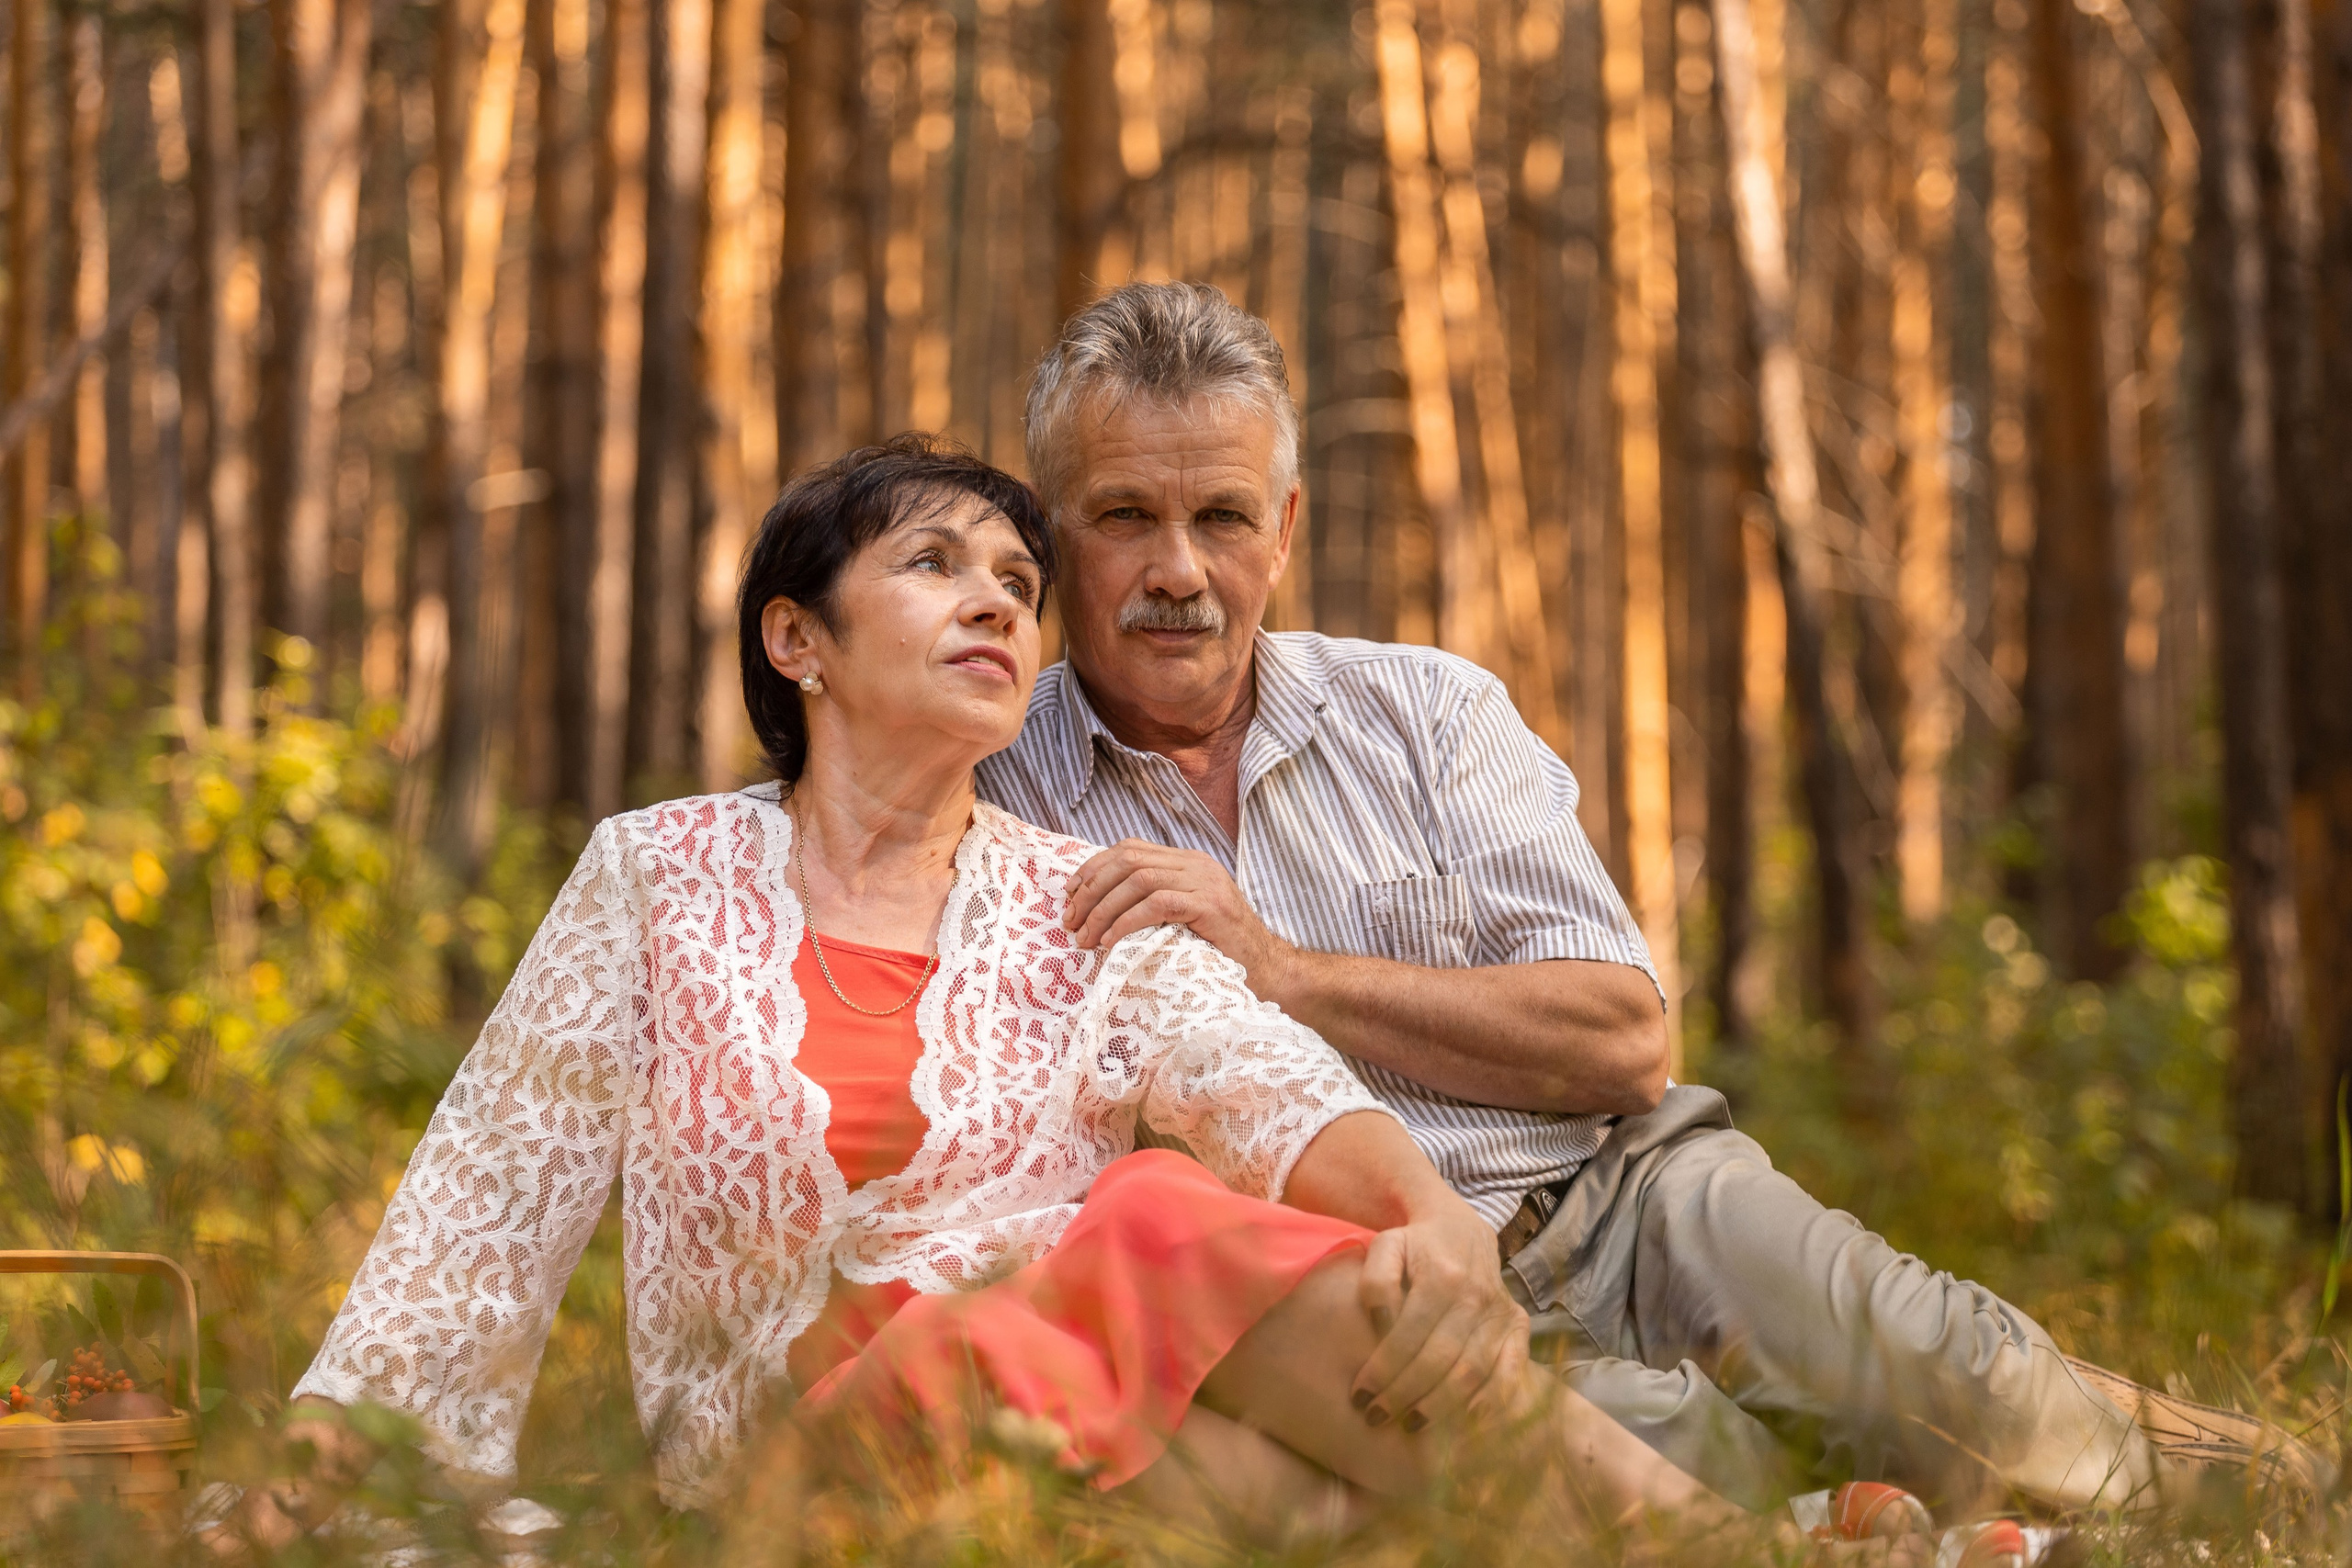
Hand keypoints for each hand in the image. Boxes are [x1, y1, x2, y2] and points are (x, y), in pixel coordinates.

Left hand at [1063, 840, 1295, 991]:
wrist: (1268, 971)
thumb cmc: (1220, 952)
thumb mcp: (1180, 919)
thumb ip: (1151, 904)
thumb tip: (1097, 909)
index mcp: (1186, 861)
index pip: (1129, 849)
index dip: (1093, 869)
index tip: (1069, 897)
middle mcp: (1196, 863)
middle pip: (1128, 860)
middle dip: (1091, 890)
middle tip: (1070, 922)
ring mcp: (1205, 882)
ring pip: (1138, 879)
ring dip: (1103, 909)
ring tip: (1086, 938)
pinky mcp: (1210, 905)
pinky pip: (1158, 903)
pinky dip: (1126, 922)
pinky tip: (1111, 942)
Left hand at [1349, 1203, 1529, 1430]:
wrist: (1459, 1226)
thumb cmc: (1413, 1245)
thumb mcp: (1385, 1247)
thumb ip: (1377, 1283)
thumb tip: (1381, 1325)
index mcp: (1441, 1276)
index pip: (1408, 1334)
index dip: (1383, 1370)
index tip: (1359, 1396)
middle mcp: (1475, 1296)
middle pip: (1440, 1359)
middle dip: (1406, 1395)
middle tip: (1377, 1417)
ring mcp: (1500, 1313)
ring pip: (1472, 1371)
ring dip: (1441, 1406)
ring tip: (1411, 1426)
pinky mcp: (1517, 1325)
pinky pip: (1511, 1371)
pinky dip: (1493, 1400)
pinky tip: (1468, 1422)